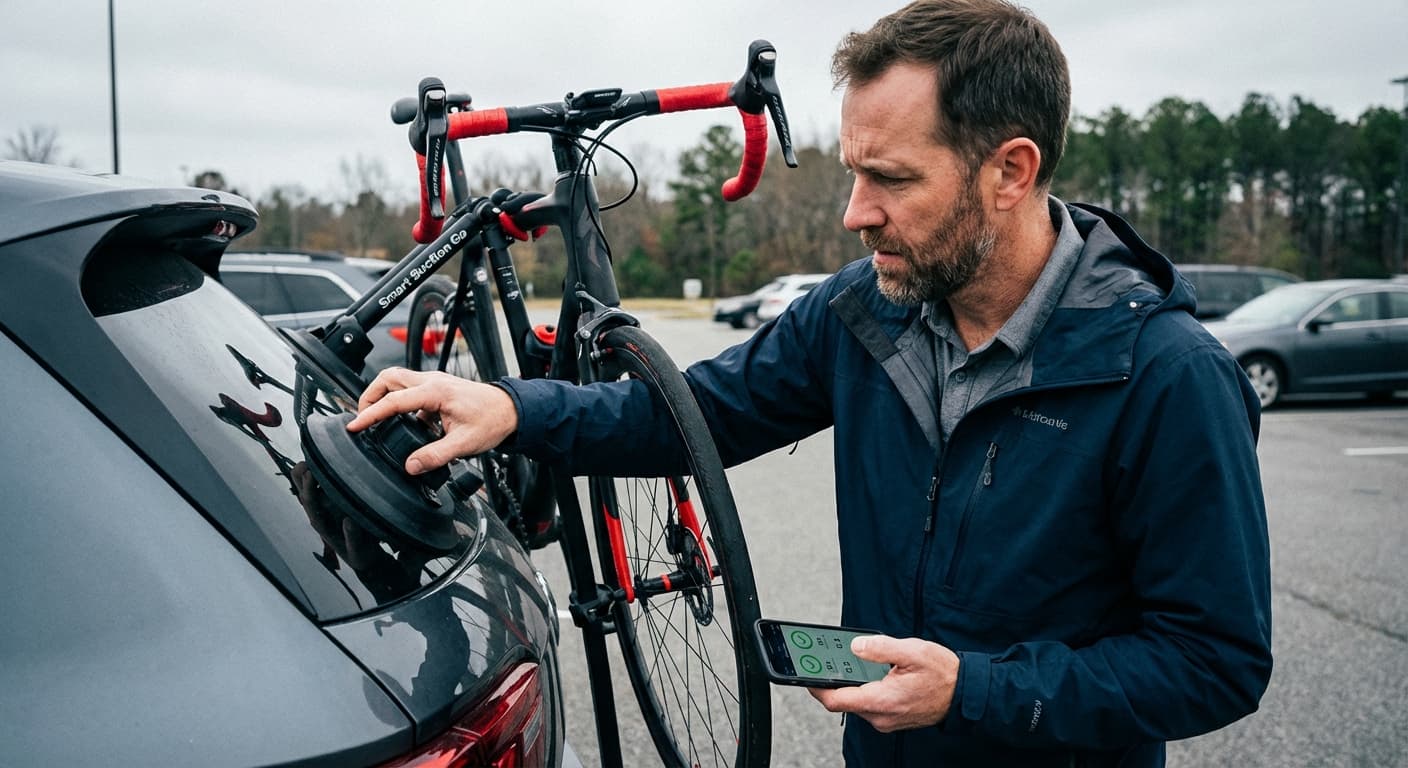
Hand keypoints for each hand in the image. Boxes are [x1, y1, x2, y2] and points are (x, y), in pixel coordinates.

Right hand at [346, 367, 517, 474]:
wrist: (511, 410)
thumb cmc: (493, 420)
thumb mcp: (464, 444)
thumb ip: (435, 456)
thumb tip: (411, 466)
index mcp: (435, 392)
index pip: (393, 401)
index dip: (370, 414)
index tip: (354, 426)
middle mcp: (432, 381)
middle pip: (388, 379)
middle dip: (369, 396)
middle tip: (361, 418)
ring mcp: (434, 382)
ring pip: (398, 380)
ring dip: (383, 396)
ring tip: (375, 419)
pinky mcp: (438, 388)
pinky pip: (410, 390)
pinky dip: (399, 402)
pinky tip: (403, 424)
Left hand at [808, 635, 959, 731]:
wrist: (965, 694)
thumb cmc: (942, 673)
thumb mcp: (911, 651)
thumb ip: (880, 648)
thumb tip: (854, 646)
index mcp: (882, 700)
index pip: (835, 700)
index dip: (815, 687)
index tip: (805, 673)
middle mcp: (881, 716)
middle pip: (843, 701)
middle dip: (833, 680)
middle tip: (826, 660)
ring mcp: (886, 720)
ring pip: (856, 703)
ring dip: (851, 684)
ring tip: (851, 663)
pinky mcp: (892, 718)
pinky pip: (869, 705)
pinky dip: (864, 689)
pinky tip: (871, 673)